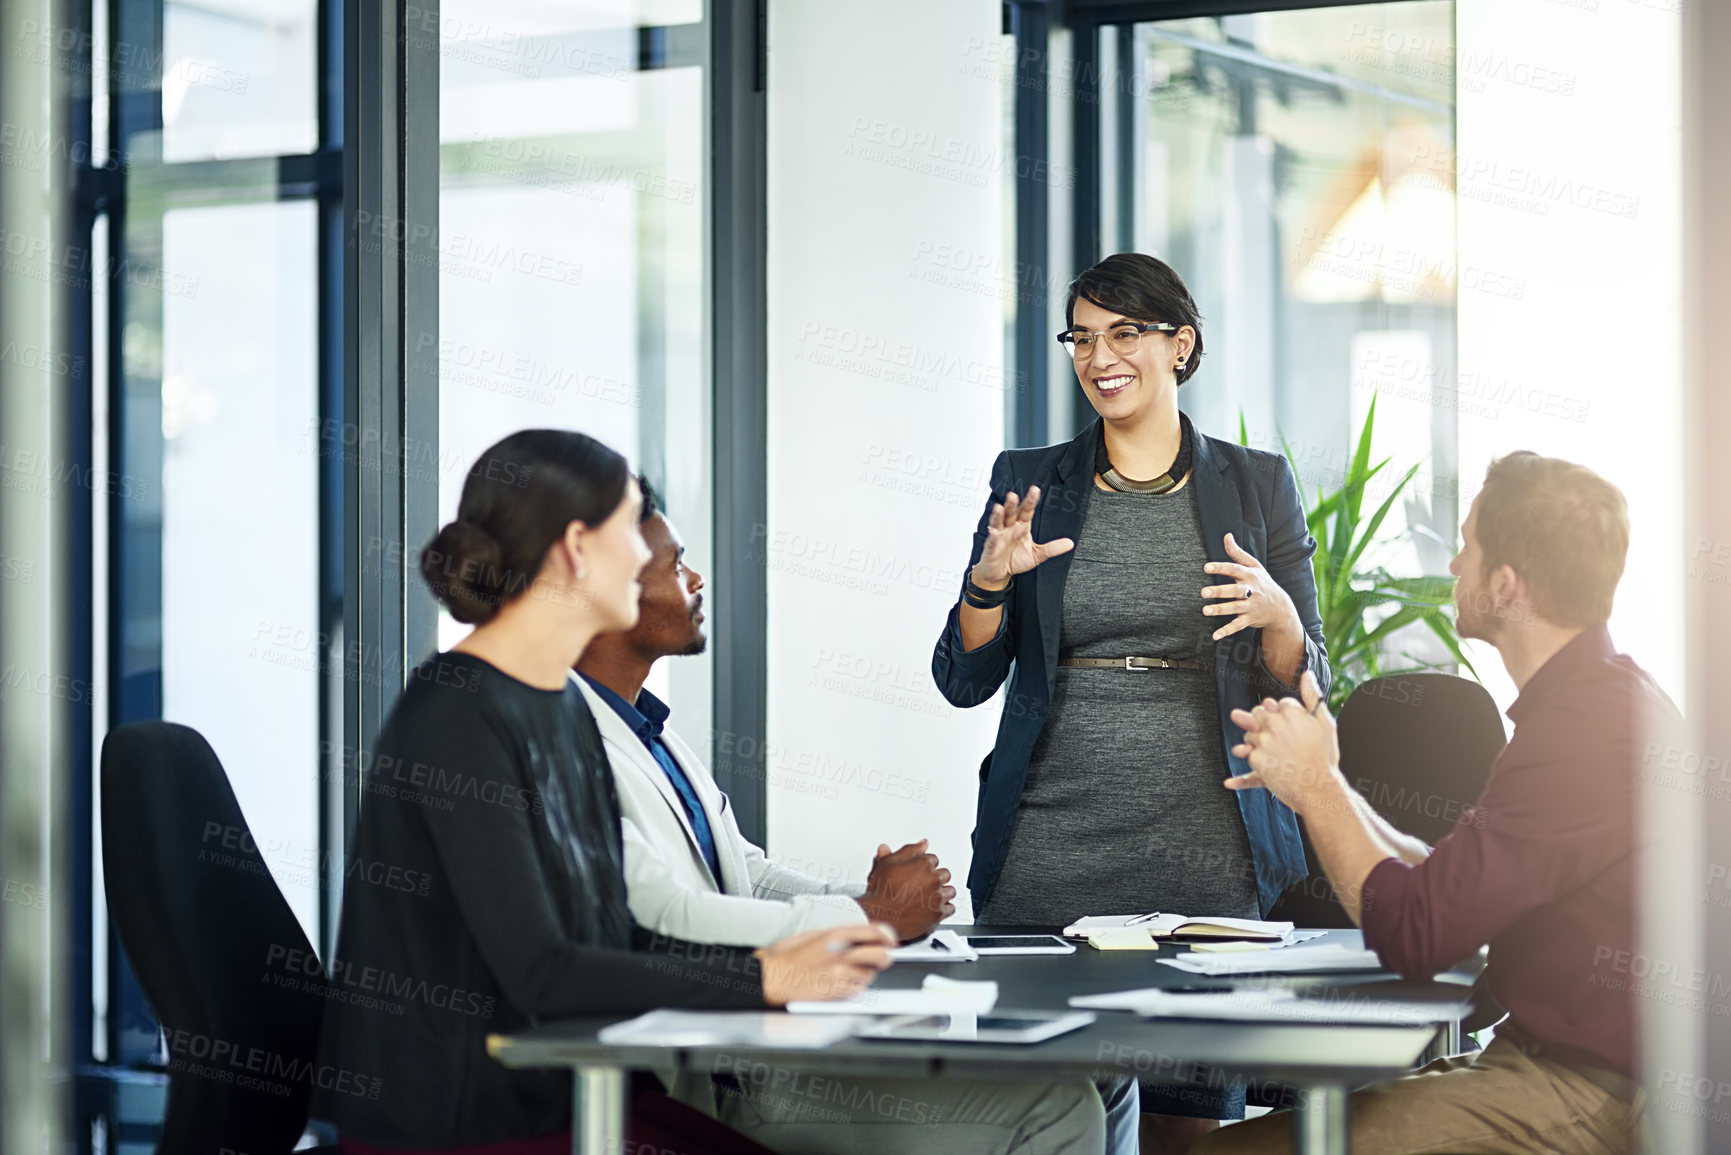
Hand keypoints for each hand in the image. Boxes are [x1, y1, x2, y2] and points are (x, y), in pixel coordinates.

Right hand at [757, 923, 895, 1005]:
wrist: (771, 978)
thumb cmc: (785, 956)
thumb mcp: (813, 934)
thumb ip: (838, 935)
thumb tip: (858, 936)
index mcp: (836, 935)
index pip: (875, 933)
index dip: (887, 937)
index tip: (890, 940)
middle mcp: (841, 955)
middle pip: (881, 955)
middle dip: (884, 956)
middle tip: (880, 957)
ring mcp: (840, 975)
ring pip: (870, 975)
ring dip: (866, 973)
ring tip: (852, 971)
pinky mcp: (836, 993)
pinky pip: (858, 990)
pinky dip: (855, 986)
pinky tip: (843, 982)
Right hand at [857, 839, 955, 941]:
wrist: (881, 915)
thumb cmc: (882, 891)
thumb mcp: (888, 863)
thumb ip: (907, 851)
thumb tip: (920, 843)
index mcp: (923, 864)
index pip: (933, 859)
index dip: (924, 865)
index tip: (919, 871)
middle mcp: (933, 879)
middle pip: (944, 874)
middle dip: (935, 878)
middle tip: (922, 884)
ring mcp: (937, 896)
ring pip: (949, 891)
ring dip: (942, 892)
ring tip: (930, 896)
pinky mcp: (938, 914)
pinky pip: (950, 909)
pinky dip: (944, 908)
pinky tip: (934, 908)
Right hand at [970, 486, 1074, 587]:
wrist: (1001, 573)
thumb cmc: (1016, 560)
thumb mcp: (1037, 554)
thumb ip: (1052, 548)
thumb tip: (1070, 543)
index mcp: (1021, 526)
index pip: (1027, 511)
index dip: (1030, 501)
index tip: (1035, 490)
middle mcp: (1010, 528)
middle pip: (1011, 513)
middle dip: (1012, 504)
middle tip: (1013, 495)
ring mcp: (999, 536)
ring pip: (998, 522)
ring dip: (999, 515)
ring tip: (999, 507)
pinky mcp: (991, 548)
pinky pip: (992, 541)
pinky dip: (993, 537)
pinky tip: (995, 533)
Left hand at [1201, 532, 1299, 642]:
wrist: (1281, 608)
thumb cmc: (1263, 583)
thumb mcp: (1254, 566)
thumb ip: (1237, 553)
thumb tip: (1227, 535)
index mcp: (1250, 576)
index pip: (1234, 570)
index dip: (1221, 568)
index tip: (1206, 567)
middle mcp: (1251, 591)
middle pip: (1235, 590)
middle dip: (1219, 591)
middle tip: (1203, 592)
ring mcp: (1251, 606)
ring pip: (1234, 608)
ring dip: (1220, 610)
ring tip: (1205, 610)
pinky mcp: (1250, 620)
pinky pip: (1237, 626)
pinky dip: (1226, 631)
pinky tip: (1214, 636)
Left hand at [1223, 670, 1342, 816]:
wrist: (1320, 789)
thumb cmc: (1324, 756)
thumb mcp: (1325, 723)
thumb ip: (1312, 696)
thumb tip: (1306, 673)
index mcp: (1290, 712)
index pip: (1274, 704)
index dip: (1279, 716)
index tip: (1286, 727)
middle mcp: (1274, 724)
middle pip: (1257, 715)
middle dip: (1262, 725)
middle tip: (1275, 740)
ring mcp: (1264, 742)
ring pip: (1249, 736)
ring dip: (1254, 743)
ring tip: (1273, 757)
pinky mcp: (1257, 760)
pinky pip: (1246, 759)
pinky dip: (1242, 773)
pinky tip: (1231, 781)